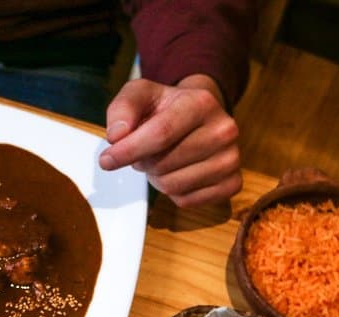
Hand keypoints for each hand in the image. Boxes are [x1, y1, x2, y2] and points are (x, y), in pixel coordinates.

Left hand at [98, 75, 240, 206]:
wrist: (197, 116)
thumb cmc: (165, 107)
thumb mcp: (140, 94)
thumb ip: (123, 107)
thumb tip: (116, 135)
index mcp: (202, 103)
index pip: (160, 134)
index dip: (128, 151)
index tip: (106, 160)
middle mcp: (224, 130)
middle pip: (163, 164)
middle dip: (143, 162)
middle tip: (145, 151)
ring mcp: (231, 159)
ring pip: (173, 186)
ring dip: (156, 178)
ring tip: (161, 160)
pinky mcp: (232, 183)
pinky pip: (187, 201)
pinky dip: (173, 192)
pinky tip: (177, 172)